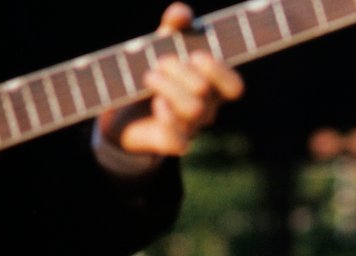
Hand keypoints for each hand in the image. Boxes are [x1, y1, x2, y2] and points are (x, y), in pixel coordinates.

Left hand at [97, 3, 243, 156]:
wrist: (121, 111)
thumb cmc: (151, 75)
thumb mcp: (160, 47)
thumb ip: (173, 29)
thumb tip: (182, 13)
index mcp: (211, 87)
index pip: (234, 86)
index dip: (218, 71)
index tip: (196, 55)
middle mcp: (206, 109)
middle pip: (206, 90)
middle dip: (179, 70)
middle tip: (159, 63)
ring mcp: (191, 128)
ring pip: (193, 110)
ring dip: (167, 87)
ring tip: (148, 77)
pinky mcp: (172, 144)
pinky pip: (179, 140)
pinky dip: (167, 119)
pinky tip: (156, 104)